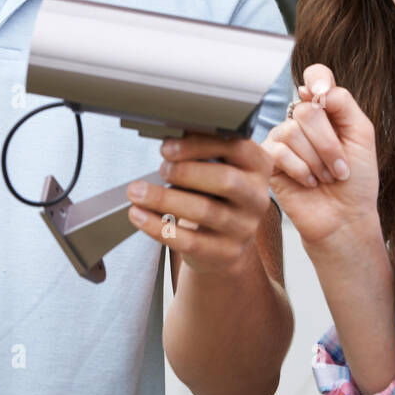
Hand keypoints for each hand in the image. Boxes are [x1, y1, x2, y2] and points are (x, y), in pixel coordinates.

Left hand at [126, 133, 272, 276]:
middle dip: (186, 172)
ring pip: (205, 211)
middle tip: (161, 168)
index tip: (168, 147)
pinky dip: (158, 226)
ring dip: (164, 198)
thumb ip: (201, 154)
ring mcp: (244, 228)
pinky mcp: (226, 253)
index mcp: (258, 167)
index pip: (236, 148)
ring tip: (137, 191)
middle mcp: (257, 197)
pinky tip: (138, 215)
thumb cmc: (214, 195)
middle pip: (225, 180)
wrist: (224, 242)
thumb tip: (168, 141)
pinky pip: (189, 241)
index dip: (199, 145)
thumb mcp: (216, 169)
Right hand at [262, 64, 379, 248]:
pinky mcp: (268, 160)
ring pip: (292, 132)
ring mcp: (282, 139)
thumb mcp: (361, 135)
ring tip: (324, 178)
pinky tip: (308, 182)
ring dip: (317, 161)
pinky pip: (279, 152)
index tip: (323, 95)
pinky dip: (300, 170)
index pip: (315, 75)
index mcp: (325, 110)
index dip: (318, 80)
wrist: (345, 218)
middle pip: (307, 110)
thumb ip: (343, 104)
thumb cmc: (356, 181)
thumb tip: (317, 89)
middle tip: (339, 168)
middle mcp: (301, 120)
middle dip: (329, 144)